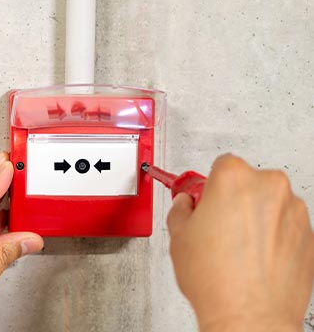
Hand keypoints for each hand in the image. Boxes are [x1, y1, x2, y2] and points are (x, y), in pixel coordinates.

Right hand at [167, 154, 313, 331]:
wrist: (250, 315)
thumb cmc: (217, 279)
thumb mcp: (178, 235)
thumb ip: (181, 209)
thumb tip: (186, 205)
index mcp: (235, 178)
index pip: (221, 164)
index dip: (209, 185)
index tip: (203, 199)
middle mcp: (270, 188)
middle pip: (248, 182)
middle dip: (233, 199)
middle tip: (216, 226)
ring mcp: (294, 211)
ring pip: (269, 204)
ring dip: (255, 218)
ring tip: (235, 248)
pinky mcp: (309, 235)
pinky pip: (285, 226)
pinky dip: (272, 237)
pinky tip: (253, 258)